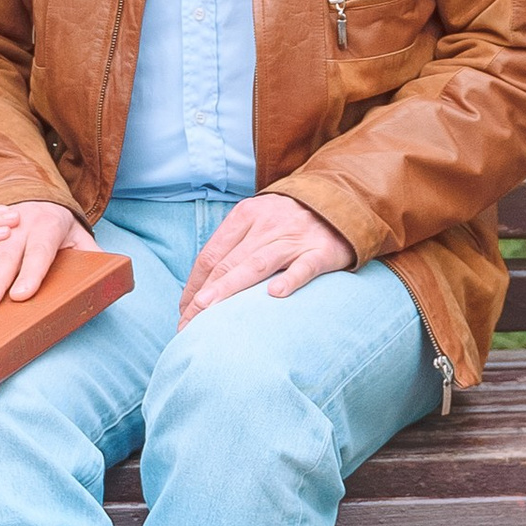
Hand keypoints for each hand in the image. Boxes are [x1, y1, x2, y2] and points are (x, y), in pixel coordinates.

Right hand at [0, 200, 98, 306]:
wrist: (34, 198)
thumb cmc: (58, 229)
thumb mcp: (79, 237)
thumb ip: (92, 256)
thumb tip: (110, 276)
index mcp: (47, 226)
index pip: (40, 251)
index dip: (30, 273)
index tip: (21, 295)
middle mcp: (19, 224)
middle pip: (6, 254)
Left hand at [178, 193, 352, 323]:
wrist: (341, 200)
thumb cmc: (290, 220)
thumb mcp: (259, 221)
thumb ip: (234, 245)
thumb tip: (202, 284)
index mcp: (246, 216)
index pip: (212, 254)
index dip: (193, 284)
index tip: (183, 310)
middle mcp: (266, 225)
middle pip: (227, 263)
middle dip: (203, 297)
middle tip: (187, 324)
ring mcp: (293, 237)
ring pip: (256, 264)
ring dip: (229, 289)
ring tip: (208, 310)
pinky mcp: (321, 251)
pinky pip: (304, 267)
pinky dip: (290, 279)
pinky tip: (275, 295)